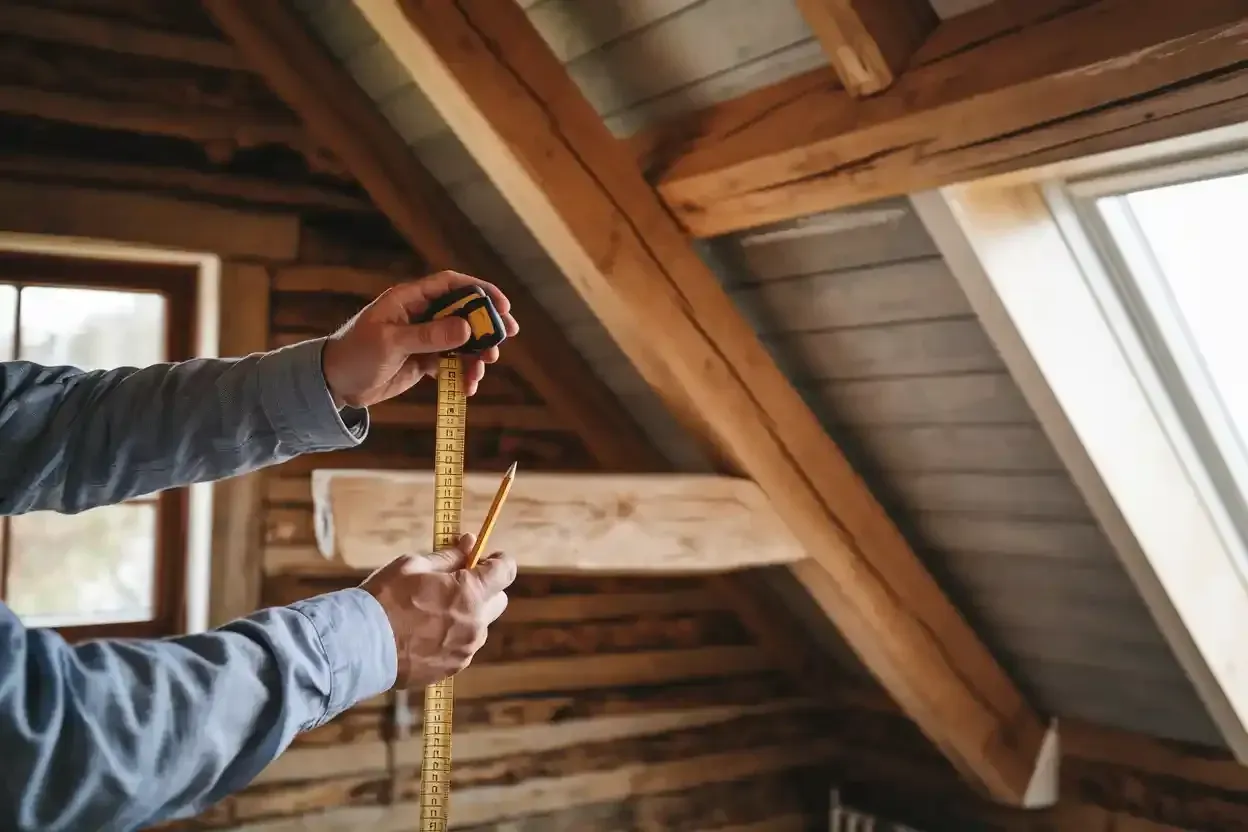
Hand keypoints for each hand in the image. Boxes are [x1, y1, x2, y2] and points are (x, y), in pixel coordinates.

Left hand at [321, 270, 519, 408]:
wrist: (334, 385)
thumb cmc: (354, 356)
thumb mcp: (390, 344)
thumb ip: (428, 336)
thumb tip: (466, 327)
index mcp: (409, 300)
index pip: (451, 285)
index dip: (479, 290)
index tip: (502, 305)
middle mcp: (420, 315)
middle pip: (463, 313)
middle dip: (486, 326)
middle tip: (505, 338)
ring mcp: (424, 339)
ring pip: (462, 342)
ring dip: (476, 355)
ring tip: (482, 371)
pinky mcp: (424, 361)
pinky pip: (452, 364)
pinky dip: (463, 374)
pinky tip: (467, 388)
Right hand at [360, 533, 516, 687]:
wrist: (361, 647)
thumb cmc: (385, 600)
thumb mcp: (414, 566)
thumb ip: (448, 557)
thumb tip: (469, 543)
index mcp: (470, 593)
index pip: (506, 571)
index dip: (499, 561)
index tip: (486, 558)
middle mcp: (476, 623)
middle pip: (498, 600)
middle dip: (484, 588)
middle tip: (456, 583)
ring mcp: (466, 649)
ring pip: (480, 625)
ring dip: (467, 614)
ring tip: (432, 611)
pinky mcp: (453, 667)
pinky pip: (463, 645)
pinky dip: (453, 635)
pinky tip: (424, 632)